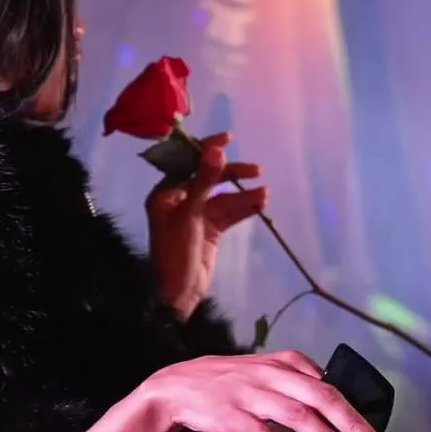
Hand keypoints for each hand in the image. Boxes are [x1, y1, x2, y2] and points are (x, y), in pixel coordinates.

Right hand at [142, 349, 385, 431]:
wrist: (179, 385)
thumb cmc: (231, 381)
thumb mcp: (269, 369)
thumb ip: (301, 380)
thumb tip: (335, 402)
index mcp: (288, 363)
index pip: (332, 388)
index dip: (356, 415)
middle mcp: (275, 375)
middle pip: (323, 398)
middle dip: (352, 426)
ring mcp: (253, 394)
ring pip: (298, 415)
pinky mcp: (231, 413)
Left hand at [146, 131, 265, 319]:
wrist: (178, 293)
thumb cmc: (176, 251)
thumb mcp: (191, 213)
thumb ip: (205, 181)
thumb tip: (217, 149)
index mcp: (165, 193)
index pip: (188, 163)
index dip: (207, 149)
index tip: (228, 137)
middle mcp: (179, 201)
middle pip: (210, 179)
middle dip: (233, 175)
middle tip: (256, 170)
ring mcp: (196, 216)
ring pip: (224, 198)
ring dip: (243, 195)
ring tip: (265, 193)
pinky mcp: (210, 231)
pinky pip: (229, 214)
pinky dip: (244, 209)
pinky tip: (260, 204)